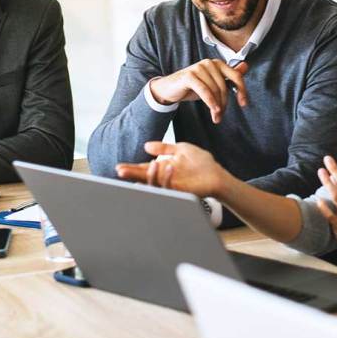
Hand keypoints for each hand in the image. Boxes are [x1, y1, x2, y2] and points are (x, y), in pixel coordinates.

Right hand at [115, 141, 229, 197]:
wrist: (216, 174)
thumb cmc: (201, 163)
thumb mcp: (180, 149)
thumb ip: (164, 147)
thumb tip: (146, 146)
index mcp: (163, 168)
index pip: (144, 169)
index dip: (132, 169)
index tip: (119, 167)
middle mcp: (164, 178)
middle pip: (144, 178)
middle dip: (132, 175)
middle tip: (120, 171)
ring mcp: (171, 186)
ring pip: (154, 184)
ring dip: (149, 175)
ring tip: (149, 164)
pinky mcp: (180, 191)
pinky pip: (170, 186)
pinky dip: (167, 177)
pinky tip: (168, 165)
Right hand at [149, 60, 248, 123]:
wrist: (170, 89)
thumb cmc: (192, 86)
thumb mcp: (212, 83)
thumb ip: (228, 76)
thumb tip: (246, 66)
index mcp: (217, 63)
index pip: (236, 76)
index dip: (242, 90)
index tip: (243, 104)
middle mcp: (209, 63)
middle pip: (224, 87)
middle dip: (224, 104)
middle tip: (220, 116)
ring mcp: (199, 68)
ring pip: (215, 90)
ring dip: (217, 107)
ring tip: (215, 117)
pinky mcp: (189, 75)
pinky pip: (205, 91)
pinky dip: (210, 102)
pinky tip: (213, 111)